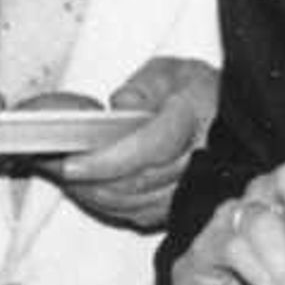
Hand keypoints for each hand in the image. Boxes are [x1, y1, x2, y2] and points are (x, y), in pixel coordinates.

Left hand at [49, 57, 218, 229]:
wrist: (230, 121)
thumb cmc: (201, 95)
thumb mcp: (175, 72)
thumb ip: (147, 84)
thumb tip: (123, 104)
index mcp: (197, 119)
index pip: (149, 148)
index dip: (107, 160)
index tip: (71, 162)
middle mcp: (199, 159)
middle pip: (136, 181)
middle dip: (90, 178)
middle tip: (54, 166)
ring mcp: (191, 188)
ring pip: (135, 201)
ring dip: (95, 192)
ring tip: (65, 175)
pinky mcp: (180, 205)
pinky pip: (138, 212)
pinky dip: (108, 202)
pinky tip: (89, 187)